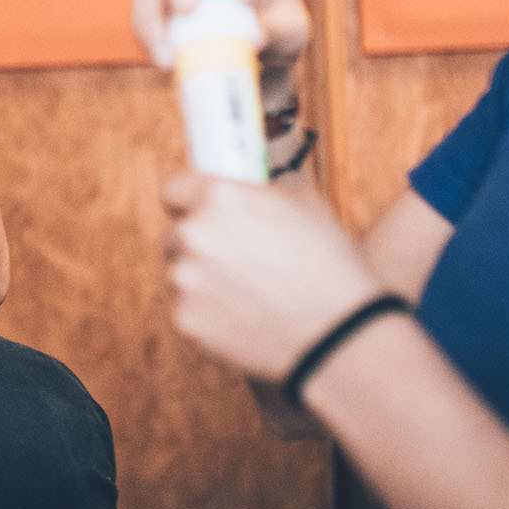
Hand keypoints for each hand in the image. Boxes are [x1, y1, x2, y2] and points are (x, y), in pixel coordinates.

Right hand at [133, 0, 311, 96]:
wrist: (253, 52)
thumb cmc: (276, 33)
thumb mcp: (290, 35)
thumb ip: (279, 31)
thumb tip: (256, 38)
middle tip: (187, 9)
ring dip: (154, 17)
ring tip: (168, 57)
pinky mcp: (155, 2)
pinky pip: (142, 13)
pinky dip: (148, 37)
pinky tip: (164, 62)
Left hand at [161, 171, 378, 383]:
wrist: (336, 333)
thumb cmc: (327, 265)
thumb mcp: (306, 204)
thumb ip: (268, 185)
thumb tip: (259, 175)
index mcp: (218, 197)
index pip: (173, 190)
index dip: (189, 201)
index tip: (201, 211)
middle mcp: (193, 233)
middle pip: (176, 234)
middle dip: (200, 244)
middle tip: (237, 258)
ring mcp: (184, 279)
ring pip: (181, 273)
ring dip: (202, 279)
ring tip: (248, 291)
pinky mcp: (184, 319)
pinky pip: (188, 309)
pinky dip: (208, 314)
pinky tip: (244, 317)